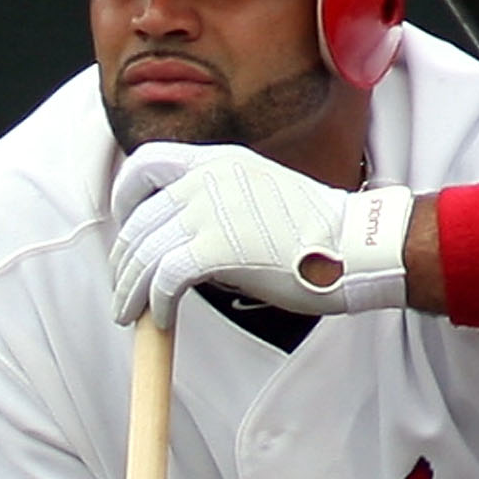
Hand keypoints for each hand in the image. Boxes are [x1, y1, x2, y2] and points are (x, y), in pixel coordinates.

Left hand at [109, 142, 414, 325]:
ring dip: (129, 288)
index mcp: (218, 160)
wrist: (356, 245)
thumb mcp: (257, 192)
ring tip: (128, 313)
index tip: (126, 226)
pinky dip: (154, 302)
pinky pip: (163, 278)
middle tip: (123, 287)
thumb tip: (179, 236)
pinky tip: (160, 318)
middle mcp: (207, 179)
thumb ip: (217, 201)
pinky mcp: (215, 249)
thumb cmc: (315, 231)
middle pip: (138, 219)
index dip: (124, 196)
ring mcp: (210, 212)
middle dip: (123, 260)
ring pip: (143, 251)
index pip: (145, 162)